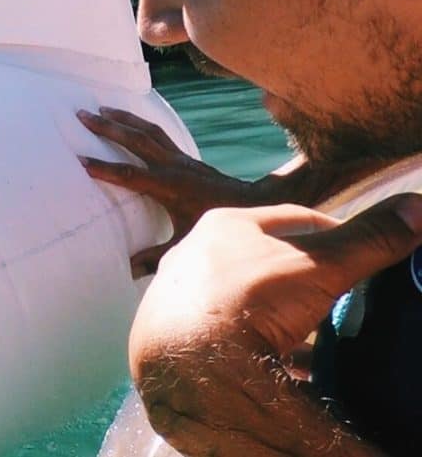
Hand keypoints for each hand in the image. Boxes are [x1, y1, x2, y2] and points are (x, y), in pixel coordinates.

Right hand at [79, 107, 262, 275]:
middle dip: (107, 126)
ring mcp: (179, 157)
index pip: (129, 174)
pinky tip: (129, 118)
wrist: (250, 206)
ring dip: (123, 118)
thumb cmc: (215, 226)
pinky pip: (158, 133)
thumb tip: (127, 271)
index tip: (80, 160)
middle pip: (135, 140)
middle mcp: (172, 166)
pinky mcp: (184, 155)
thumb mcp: (185, 243)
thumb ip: (155, 257)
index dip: (104, 168)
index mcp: (168, 187)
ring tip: (101, 107)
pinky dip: (141, 122)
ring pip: (147, 130)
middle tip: (82, 114)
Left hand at [130, 196, 421, 455]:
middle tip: (343, 296)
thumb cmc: (248, 301)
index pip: (294, 220)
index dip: (336, 234)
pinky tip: (285, 363)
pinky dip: (260, 345)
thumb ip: (367, 241)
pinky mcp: (177, 337)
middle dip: (305, 277)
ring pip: (247, 299)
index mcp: (224, 225)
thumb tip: (417, 208)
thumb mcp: (318, 267)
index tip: (364, 253)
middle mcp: (195, 255)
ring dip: (282, 313)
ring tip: (319, 332)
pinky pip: (229, 335)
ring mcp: (181, 297)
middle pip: (268, 260)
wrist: (188, 365)